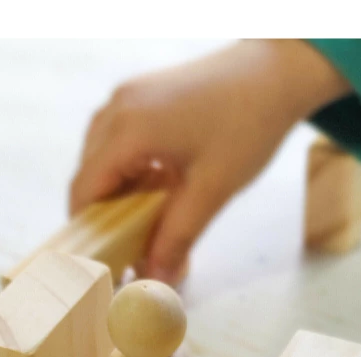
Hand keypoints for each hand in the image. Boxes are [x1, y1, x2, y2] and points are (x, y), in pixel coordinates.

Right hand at [69, 40, 349, 283]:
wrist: (275, 73)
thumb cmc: (248, 124)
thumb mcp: (212, 190)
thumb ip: (178, 237)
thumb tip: (156, 279)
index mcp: (128, 130)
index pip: (84, 191)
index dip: (89, 234)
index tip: (105, 267)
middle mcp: (118, 108)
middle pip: (89, 177)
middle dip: (104, 219)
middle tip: (131, 256)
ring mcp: (127, 97)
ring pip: (102, 160)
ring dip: (118, 197)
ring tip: (146, 229)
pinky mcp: (142, 96)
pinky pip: (119, 141)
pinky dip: (130, 173)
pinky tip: (157, 194)